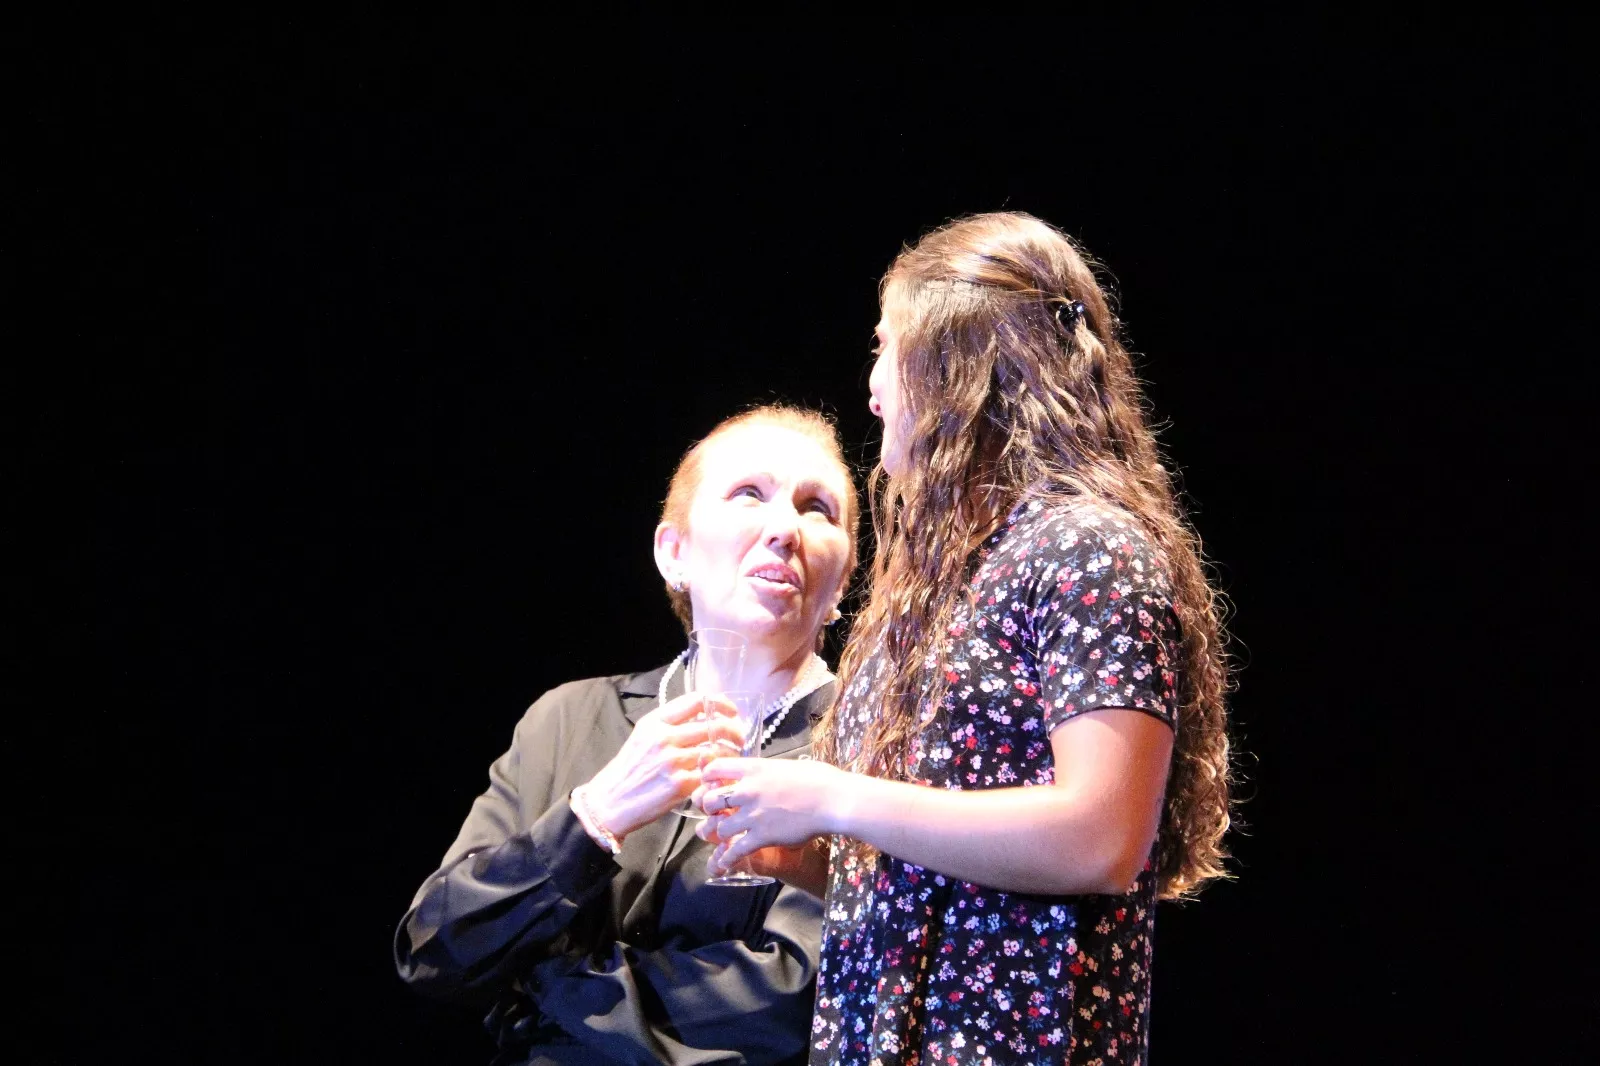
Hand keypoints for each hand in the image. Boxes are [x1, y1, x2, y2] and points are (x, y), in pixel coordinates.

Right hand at [581, 693, 743, 838]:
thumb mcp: (642, 736)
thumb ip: (669, 724)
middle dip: (733, 730)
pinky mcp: (679, 785)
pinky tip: (722, 775)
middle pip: (713, 725)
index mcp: (655, 721)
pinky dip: (720, 773)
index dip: (720, 703)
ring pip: (716, 750)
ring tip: (734, 756)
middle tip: (739, 736)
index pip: (697, 700)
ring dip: (731, 753)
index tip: (730, 711)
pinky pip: (710, 774)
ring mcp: (672, 761)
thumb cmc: (628, 770)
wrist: (610, 801)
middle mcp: (664, 737)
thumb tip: (703, 716)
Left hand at [692, 757, 849, 870]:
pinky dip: (726, 859)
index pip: (716, 768)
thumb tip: (772, 774)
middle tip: (714, 813)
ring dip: (718, 833)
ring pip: (719, 827)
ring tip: (721, 837)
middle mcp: (747, 790)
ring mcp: (752, 814)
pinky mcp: (761, 836)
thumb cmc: (819, 779)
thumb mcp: (788, 766)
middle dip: (709, 809)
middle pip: (710, 800)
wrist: (831, 800)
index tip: (709, 783)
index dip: (707, 777)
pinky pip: (735, 850)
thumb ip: (770, 771)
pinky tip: (723, 864)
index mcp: (753, 769)